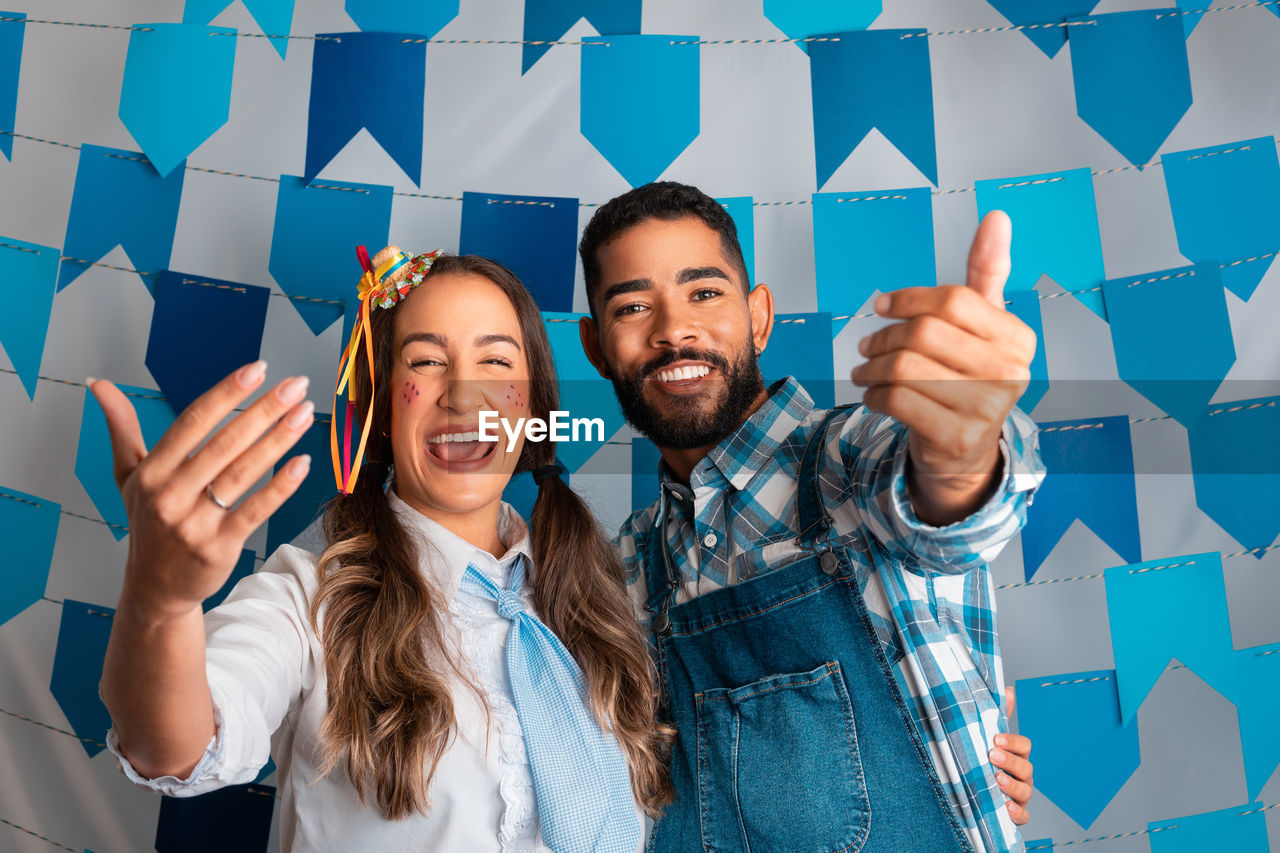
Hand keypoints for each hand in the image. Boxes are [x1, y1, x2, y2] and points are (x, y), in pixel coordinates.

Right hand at [90, 361, 314, 619]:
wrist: (154, 589)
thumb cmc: (148, 523)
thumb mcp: (128, 477)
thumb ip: (121, 428)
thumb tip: (98, 383)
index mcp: (150, 472)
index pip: (193, 422)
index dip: (226, 393)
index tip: (258, 368)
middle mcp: (169, 495)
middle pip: (224, 443)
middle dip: (263, 410)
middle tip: (295, 385)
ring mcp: (194, 523)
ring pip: (242, 473)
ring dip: (278, 441)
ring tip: (304, 414)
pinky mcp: (218, 547)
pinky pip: (255, 510)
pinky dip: (281, 486)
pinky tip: (303, 462)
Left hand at [850, 210, 1035, 521]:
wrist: (964, 449)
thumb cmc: (967, 376)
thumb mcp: (981, 325)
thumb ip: (987, 273)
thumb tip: (997, 216)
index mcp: (1018, 338)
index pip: (954, 300)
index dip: (909, 299)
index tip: (880, 306)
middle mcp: (1010, 373)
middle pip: (925, 333)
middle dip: (884, 337)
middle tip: (866, 345)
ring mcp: (987, 409)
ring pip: (905, 368)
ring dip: (872, 368)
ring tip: (863, 370)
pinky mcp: (957, 438)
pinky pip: (898, 402)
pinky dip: (875, 395)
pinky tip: (873, 395)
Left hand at [990, 685, 1033, 824]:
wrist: (973, 790)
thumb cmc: (984, 759)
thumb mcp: (988, 737)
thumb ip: (997, 715)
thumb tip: (1008, 689)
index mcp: (1017, 755)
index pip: (1024, 746)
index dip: (1013, 742)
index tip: (995, 738)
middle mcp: (1022, 775)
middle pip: (1026, 768)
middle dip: (1010, 761)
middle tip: (992, 755)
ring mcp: (1019, 796)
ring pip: (1025, 792)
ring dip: (1012, 785)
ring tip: (997, 779)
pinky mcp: (1015, 814)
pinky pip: (1022, 816)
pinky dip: (1016, 812)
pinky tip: (1005, 806)